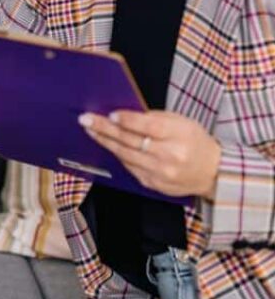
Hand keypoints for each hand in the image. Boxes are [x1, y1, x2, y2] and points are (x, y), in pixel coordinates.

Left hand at [79, 109, 221, 199]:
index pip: (149, 127)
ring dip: (105, 142)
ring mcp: (161, 173)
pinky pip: (130, 168)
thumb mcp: (181, 121)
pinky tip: (107, 145)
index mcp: (179, 135)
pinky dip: (118, 155)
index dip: (128, 120)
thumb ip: (154, 118)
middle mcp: (170, 156)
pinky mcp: (154, 185)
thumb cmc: (194, 141)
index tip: (110, 114)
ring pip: (126, 156)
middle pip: (131, 141)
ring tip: (90, 130)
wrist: (213, 172)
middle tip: (85, 119)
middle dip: (105, 129)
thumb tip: (124, 114)